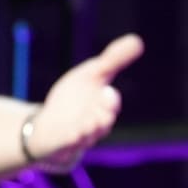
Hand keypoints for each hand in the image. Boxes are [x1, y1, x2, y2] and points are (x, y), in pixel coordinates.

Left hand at [26, 34, 143, 168]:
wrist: (50, 127)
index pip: (110, 107)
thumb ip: (113, 60)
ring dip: (87, 131)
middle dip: (103, 114)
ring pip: (86, 138)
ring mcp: (77, 139)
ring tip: (86, 124)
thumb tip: (138, 40)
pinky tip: (68, 136)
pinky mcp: (59, 147)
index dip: (110, 102)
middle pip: (102, 124)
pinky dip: (68, 142)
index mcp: (103, 109)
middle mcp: (93, 127)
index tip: (108, 91)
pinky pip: (65, 147)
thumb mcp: (91, 75)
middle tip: (102, 103)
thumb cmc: (75, 101)